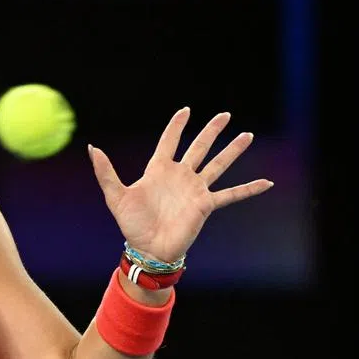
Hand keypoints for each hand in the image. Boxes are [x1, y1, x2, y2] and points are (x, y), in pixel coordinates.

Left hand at [88, 107, 273, 263]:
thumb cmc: (131, 224)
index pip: (170, 141)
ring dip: (232, 150)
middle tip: (225, 115)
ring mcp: (195, 189)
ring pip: (218, 164)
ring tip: (247, 135)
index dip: (177, 126)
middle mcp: (180, 176)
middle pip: (199, 147)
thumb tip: (92, 147)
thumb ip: (105, 171)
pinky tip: (266, 183)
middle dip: (211, 130)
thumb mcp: (115, 195)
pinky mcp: (206, 205)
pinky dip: (249, 188)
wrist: (149, 248)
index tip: (186, 110)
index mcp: (159, 170)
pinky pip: (231, 194)